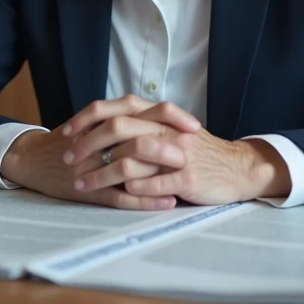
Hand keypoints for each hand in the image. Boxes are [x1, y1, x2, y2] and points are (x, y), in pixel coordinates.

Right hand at [1, 95, 199, 209]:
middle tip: (196, 150)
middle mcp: (100, 139)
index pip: (143, 110)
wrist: (31, 160)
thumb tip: (158, 116)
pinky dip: (145, 199)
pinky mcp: (89, 188)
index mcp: (105, 119)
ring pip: (133, 167)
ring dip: (163, 174)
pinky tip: (166, 203)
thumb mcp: (92, 124)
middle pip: (141, 135)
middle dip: (172, 144)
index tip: (193, 124)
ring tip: (189, 181)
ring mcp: (95, 165)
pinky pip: (121, 195)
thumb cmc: (66, 142)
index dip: (171, 116)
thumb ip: (122, 118)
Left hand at [72, 120, 290, 204]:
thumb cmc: (199, 152)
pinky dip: (131, 190)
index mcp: (159, 115)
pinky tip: (116, 196)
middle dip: (87, 145)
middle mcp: (166, 129)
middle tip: (68, 159)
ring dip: (101, 173)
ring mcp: (176, 154)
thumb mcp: (171, 129)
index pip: (116, 107)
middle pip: (117, 129)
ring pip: (130, 159)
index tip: (66, 132)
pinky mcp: (186, 178)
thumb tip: (103, 127)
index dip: (87, 118)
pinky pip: (152, 184)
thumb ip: (142, 125)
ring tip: (82, 184)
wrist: (237, 168)